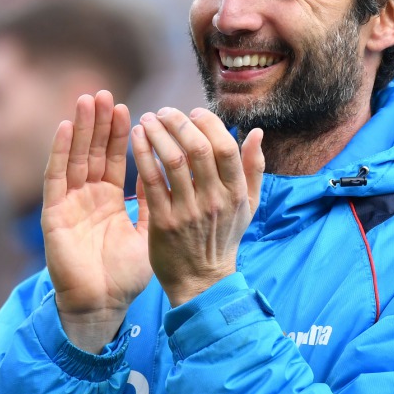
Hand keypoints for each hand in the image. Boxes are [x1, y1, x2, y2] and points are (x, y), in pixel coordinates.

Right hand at [43, 91, 152, 351]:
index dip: (121, 134)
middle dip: (99, 123)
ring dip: (80, 128)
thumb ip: (156, 201)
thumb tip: (170, 170)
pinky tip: (65, 128)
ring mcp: (69, 203)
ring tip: (87, 99)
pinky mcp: (54, 214)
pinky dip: (59, 152)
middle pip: (93, 152)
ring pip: (74, 157)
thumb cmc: (126, 275)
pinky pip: (56, 178)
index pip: (115, 159)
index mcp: (110, 200)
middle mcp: (88, 197)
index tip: (133, 108)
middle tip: (106, 93)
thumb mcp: (149, 231)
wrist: (103, 305)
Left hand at [131, 107, 264, 306]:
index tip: (193, 112)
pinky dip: (143, 155)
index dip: (208, 124)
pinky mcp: (164, 221)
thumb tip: (256, 132)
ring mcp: (188, 211)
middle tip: (165, 111)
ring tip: (148, 119)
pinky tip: (136, 138)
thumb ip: (254, 168)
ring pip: (172, 161)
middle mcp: (214, 200)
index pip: (225, 147)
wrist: (201, 281)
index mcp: (236, 193)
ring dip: (158, 133)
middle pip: (198, 149)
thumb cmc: (223, 239)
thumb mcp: (248, 205)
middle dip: (179, 122)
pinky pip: (152, 181)